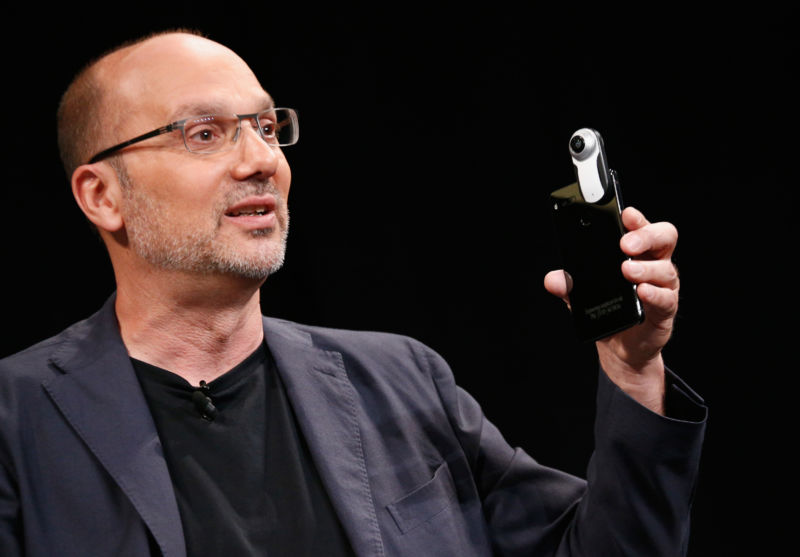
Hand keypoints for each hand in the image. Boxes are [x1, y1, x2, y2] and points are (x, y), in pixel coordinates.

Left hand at [544, 207, 678, 413]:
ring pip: (665, 269)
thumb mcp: (581, 294)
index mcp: (636, 251)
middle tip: (625, 244)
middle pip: (663, 238)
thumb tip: (552, 279)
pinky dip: (654, 294)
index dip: (636, 218)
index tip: (624, 214)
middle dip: (645, 236)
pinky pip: (666, 298)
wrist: (619, 347)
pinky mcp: (665, 309)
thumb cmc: (607, 308)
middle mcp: (654, 263)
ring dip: (645, 268)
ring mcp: (663, 286)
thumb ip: (567, 284)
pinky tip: (641, 291)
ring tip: (627, 271)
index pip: (641, 226)